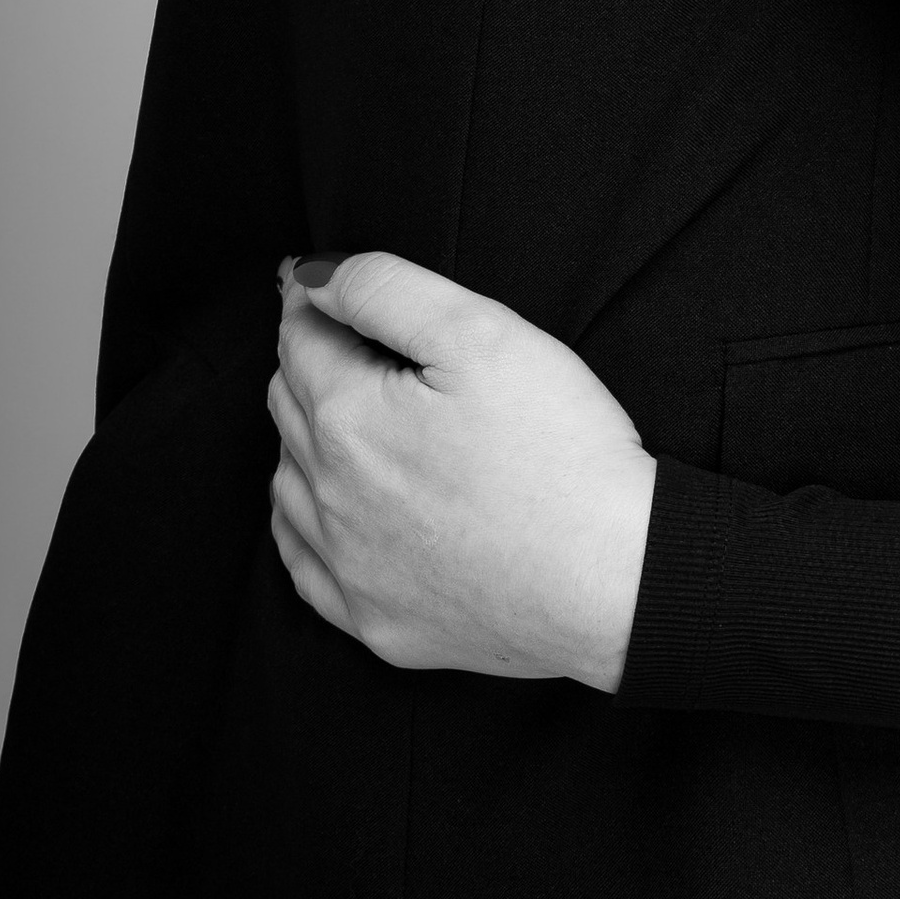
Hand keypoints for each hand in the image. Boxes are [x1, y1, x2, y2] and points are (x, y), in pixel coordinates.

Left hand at [267, 254, 655, 691]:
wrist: (612, 578)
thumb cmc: (561, 450)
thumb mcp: (483, 332)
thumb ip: (387, 289)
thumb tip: (311, 277)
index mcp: (349, 418)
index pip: (301, 339)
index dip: (312, 300)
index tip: (318, 283)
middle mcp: (329, 497)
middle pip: (287, 405)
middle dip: (310, 361)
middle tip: (348, 338)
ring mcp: (347, 568)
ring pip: (287, 481)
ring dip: (303, 438)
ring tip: (346, 412)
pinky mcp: (374, 622)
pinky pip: (303, 564)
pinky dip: (304, 522)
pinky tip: (330, 505)